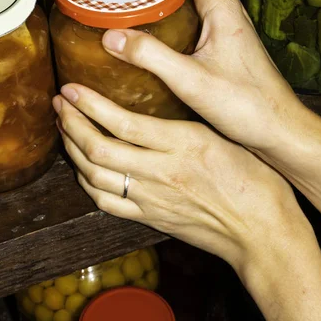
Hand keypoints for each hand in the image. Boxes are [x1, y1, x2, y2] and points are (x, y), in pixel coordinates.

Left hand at [54, 84, 305, 273]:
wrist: (261, 231)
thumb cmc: (252, 179)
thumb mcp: (218, 136)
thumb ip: (179, 125)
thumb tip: (143, 110)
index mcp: (182, 144)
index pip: (122, 122)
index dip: (89, 104)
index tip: (72, 89)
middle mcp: (161, 172)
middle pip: (98, 148)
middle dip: (71, 123)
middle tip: (59, 103)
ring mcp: (151, 199)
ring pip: (94, 175)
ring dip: (72, 149)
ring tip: (63, 128)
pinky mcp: (149, 219)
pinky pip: (105, 202)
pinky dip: (85, 182)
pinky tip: (79, 167)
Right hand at [101, 0, 320, 215]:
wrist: (278, 128)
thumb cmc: (248, 105)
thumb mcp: (192, 80)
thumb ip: (151, 57)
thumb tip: (112, 36)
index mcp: (222, 7)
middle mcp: (225, 8)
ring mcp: (224, 23)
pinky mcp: (220, 39)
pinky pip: (191, 5)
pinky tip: (148, 17)